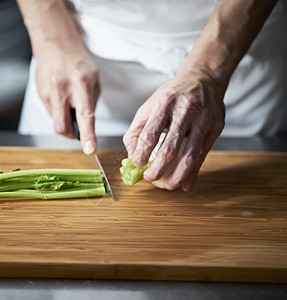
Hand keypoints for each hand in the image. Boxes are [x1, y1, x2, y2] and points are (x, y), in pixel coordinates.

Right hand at [35, 44, 99, 154]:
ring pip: (55, 122)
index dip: (87, 136)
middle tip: (78, 130)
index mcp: (81, 85)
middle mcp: (62, 90)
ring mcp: (48, 93)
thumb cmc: (78, 62)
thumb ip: (92, 104)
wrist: (56, 44)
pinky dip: (59, 112)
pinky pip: (50, 112)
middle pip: (61, 127)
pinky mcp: (40, 94)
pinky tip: (63, 99)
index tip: (89, 149)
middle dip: (70, 135)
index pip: (85, 116)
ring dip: (64, 121)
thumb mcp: (95, 81)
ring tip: (70, 105)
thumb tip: (88, 126)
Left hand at [123, 70, 224, 191]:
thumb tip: (132, 156)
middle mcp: (185, 111)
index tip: (137, 164)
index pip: (150, 134)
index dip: (142, 153)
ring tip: (169, 186)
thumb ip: (137, 130)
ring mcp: (203, 119)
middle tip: (150, 179)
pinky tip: (186, 184)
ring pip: (190, 155)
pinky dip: (194, 173)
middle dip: (158, 169)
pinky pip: (203, 155)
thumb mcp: (149, 106)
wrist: (203, 79)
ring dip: (178, 175)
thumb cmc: (172, 96)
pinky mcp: (215, 127)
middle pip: (170, 148)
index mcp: (164, 104)